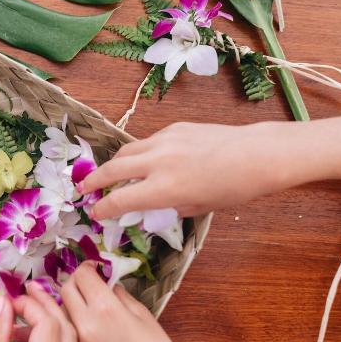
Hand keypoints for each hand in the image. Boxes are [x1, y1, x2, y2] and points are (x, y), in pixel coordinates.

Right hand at [0, 283, 77, 341]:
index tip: (11, 301)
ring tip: (25, 314)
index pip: (48, 326)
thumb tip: (3, 304)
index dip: (30, 306)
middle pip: (66, 329)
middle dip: (46, 304)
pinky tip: (30, 338)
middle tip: (29, 289)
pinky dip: (54, 340)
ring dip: (51, 321)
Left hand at [61, 263, 188, 341]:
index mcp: (106, 309)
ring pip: (62, 308)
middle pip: (66, 288)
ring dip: (71, 299)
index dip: (89, 266)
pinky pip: (68, 327)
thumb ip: (120, 294)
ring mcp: (79, 341)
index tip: (95, 267)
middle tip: (89, 280)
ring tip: (86, 299)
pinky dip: (73, 317)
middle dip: (76, 279)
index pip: (82, 275)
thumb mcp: (143, 314)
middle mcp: (86, 324)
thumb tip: (107, 283)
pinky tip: (87, 319)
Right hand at [80, 121, 286, 219]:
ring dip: (114, 163)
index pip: (120, 200)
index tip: (95, 213)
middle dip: (94, 180)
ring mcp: (164, 141)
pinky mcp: (173, 128)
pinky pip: (147, 142)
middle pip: (113, 169)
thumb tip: (148, 209)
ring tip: (109, 173)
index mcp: (164, 188)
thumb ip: (167, 208)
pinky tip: (146, 161)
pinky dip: (139, 152)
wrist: (257, 155)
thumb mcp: (197, 206)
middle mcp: (158, 161)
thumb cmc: (233, 188)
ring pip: (126, 151)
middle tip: (83, 189)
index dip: (103, 208)